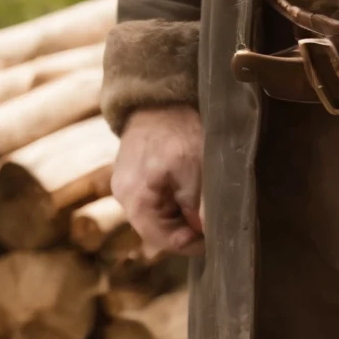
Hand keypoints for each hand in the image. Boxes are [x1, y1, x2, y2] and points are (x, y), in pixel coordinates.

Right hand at [111, 105, 204, 256]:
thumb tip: (207, 235)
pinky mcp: (129, 176)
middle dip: (186, 227)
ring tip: (199, 194)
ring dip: (180, 212)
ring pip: (157, 215)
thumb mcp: (197, 169)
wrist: (160, 96)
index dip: (193, 242)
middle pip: (158, 230)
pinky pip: (152, 199)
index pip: (164, 241)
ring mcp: (124, 186)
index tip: (215, 234)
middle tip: (210, 214)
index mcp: (136, 200)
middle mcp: (123, 197)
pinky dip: (171, 198)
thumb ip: (200, 207)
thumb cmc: (179, 130)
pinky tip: (186, 184)